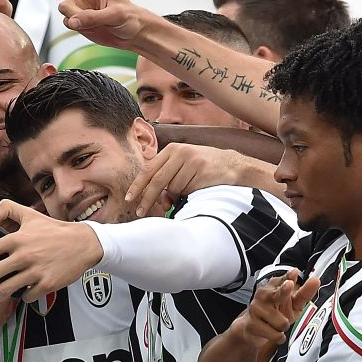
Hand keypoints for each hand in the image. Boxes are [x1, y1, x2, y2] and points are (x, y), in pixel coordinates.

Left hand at [0, 200, 101, 300]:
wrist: (84, 243)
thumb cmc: (55, 230)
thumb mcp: (31, 214)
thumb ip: (8, 209)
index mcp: (16, 239)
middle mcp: (24, 255)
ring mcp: (36, 271)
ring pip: (6, 289)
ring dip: (0, 294)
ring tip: (1, 292)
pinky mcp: (47, 284)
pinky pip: (26, 296)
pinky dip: (22, 296)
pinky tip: (24, 291)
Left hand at [125, 144, 248, 218]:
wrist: (232, 165)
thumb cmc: (204, 168)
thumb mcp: (184, 166)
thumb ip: (168, 178)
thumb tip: (158, 201)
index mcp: (173, 150)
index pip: (149, 169)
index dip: (138, 185)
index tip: (129, 198)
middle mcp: (182, 152)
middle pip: (158, 180)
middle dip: (148, 198)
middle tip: (140, 212)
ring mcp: (193, 161)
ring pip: (174, 188)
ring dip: (175, 197)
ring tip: (185, 193)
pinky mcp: (203, 171)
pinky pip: (188, 191)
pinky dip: (188, 195)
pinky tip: (196, 189)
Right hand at [232, 269, 320, 351]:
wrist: (254, 329)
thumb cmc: (276, 313)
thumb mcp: (293, 303)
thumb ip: (305, 292)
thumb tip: (315, 281)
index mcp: (275, 286)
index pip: (283, 280)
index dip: (288, 277)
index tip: (294, 272)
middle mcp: (264, 295)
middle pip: (276, 294)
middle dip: (283, 290)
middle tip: (289, 285)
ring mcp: (256, 309)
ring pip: (281, 322)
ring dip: (283, 327)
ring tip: (277, 324)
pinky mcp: (251, 324)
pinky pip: (275, 334)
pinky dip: (278, 337)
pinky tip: (272, 332)